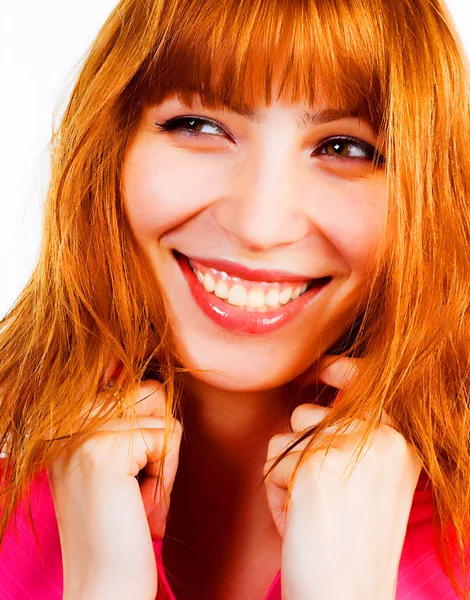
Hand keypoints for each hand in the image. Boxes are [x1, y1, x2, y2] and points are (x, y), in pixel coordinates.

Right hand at [47, 372, 181, 599]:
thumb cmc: (122, 525)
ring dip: (163, 459)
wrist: (105, 585)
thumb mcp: (119, 459)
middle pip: (150, 391)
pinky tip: (138, 505)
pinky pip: (167, 436)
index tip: (131, 470)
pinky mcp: (100, 450)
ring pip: (162, 412)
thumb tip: (147, 376)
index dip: (149, 428)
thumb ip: (127, 417)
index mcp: (67, 421)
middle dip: (159, 441)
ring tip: (137, 494)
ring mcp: (79, 433)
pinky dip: (166, 475)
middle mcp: (65, 421)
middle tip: (136, 487)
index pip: (131, 382)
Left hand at [264, 356, 421, 599]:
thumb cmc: (349, 544)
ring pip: (285, 439)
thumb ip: (350, 440)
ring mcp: (351, 447)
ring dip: (286, 475)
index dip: (340, 369)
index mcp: (401, 443)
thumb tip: (309, 406)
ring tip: (310, 511)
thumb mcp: (365, 481)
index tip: (321, 367)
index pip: (367, 385)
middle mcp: (384, 437)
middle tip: (318, 498)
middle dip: (298, 454)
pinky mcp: (317, 463)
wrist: (348, 593)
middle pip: (307, 415)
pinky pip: (272, 464)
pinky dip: (275, 494)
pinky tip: (299, 521)